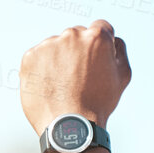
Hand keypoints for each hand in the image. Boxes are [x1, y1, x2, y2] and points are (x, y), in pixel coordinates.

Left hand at [20, 19, 131, 134]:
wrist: (69, 125)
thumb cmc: (99, 103)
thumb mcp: (122, 77)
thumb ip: (120, 51)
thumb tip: (112, 39)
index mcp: (96, 37)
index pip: (101, 27)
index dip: (101, 44)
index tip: (97, 59)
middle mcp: (71, 35)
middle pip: (77, 36)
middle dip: (79, 51)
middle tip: (80, 78)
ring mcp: (48, 44)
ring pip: (56, 47)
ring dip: (60, 60)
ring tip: (64, 86)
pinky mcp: (30, 56)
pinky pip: (39, 58)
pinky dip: (43, 69)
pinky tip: (51, 87)